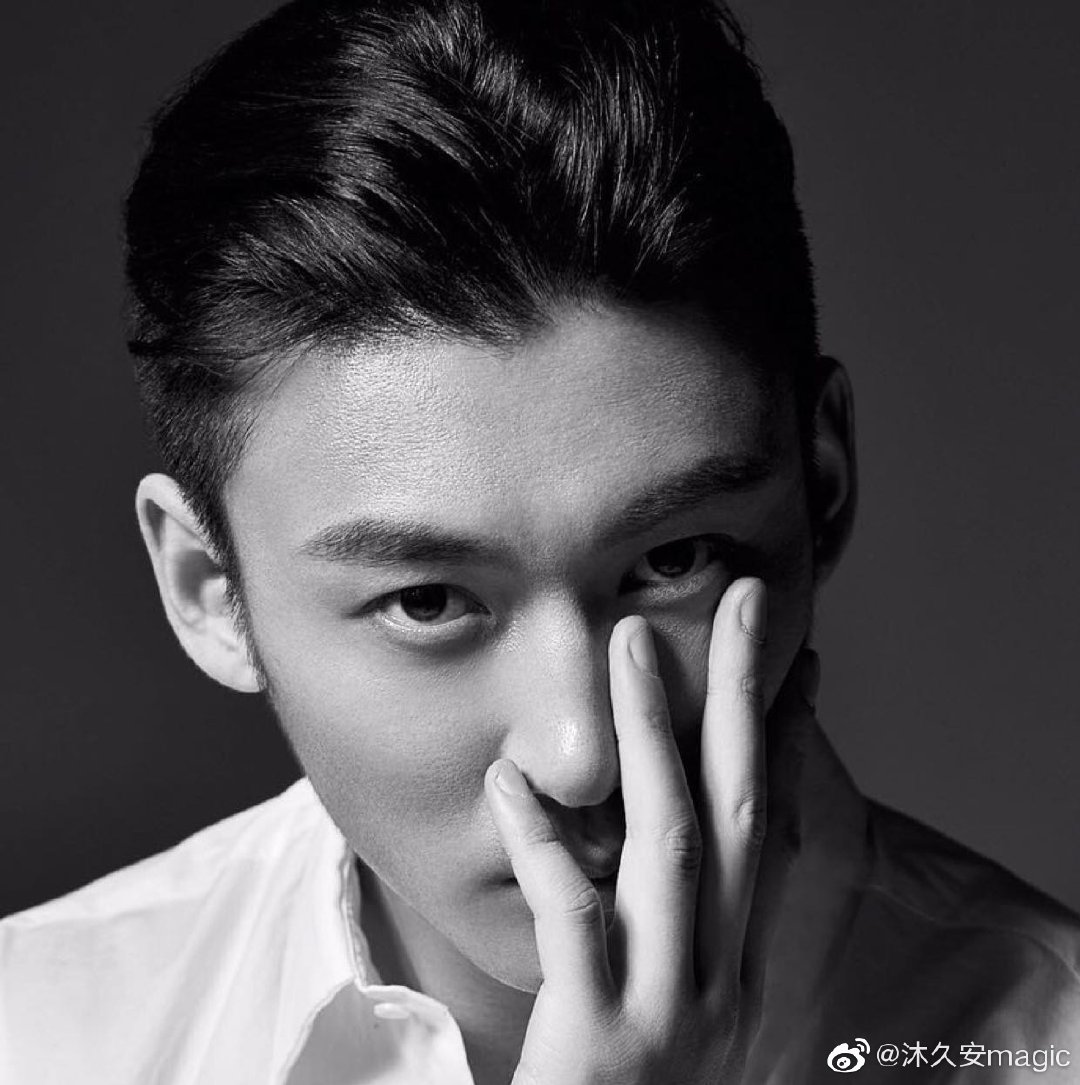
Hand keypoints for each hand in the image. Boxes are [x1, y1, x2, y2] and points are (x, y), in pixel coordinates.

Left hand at [483, 577, 817, 1084]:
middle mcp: (720, 972)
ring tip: (630, 644)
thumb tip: (653, 830)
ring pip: (671, 840)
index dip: (784, 736)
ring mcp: (667, 1003)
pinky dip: (544, 840)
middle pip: (739, 805)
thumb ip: (672, 922)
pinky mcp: (600, 1037)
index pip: (769, 823)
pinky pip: (574, 915)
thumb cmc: (623, 1083)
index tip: (793, 659)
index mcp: (735, 959)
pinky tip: (511, 778)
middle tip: (740, 603)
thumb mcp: (673, 1000)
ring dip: (651, 732)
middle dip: (740, 697)